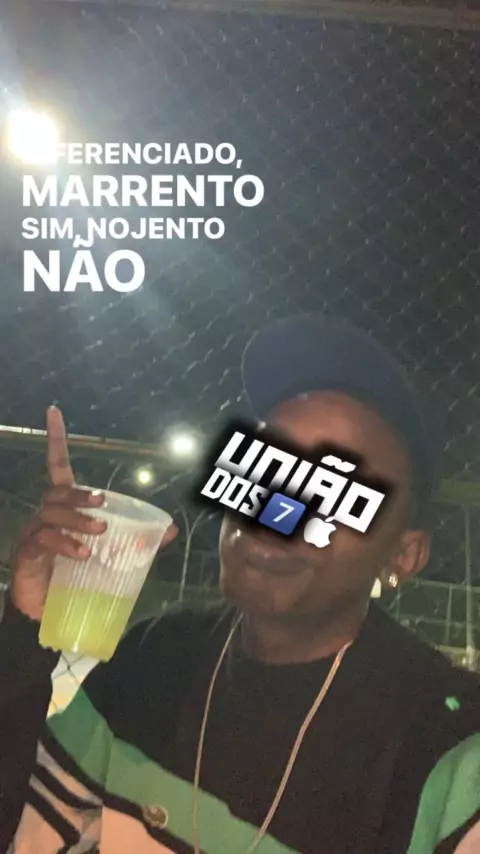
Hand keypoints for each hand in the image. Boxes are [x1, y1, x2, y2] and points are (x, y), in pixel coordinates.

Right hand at [10, 407, 177, 621]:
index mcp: (64, 506)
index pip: (58, 466)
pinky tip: (82, 553)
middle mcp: (46, 513)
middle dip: (80, 494)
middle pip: (58, 491)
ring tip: (99, 531)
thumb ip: (138, 541)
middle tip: (103, 503)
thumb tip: (172, 530)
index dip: (56, 439)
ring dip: (77, 518)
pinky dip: (65, 543)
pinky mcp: (28, 551)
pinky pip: (44, 538)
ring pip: (52, 512)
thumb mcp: (111, 555)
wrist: (47, 612)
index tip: (54, 411)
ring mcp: (34, 531)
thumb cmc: (76, 575)